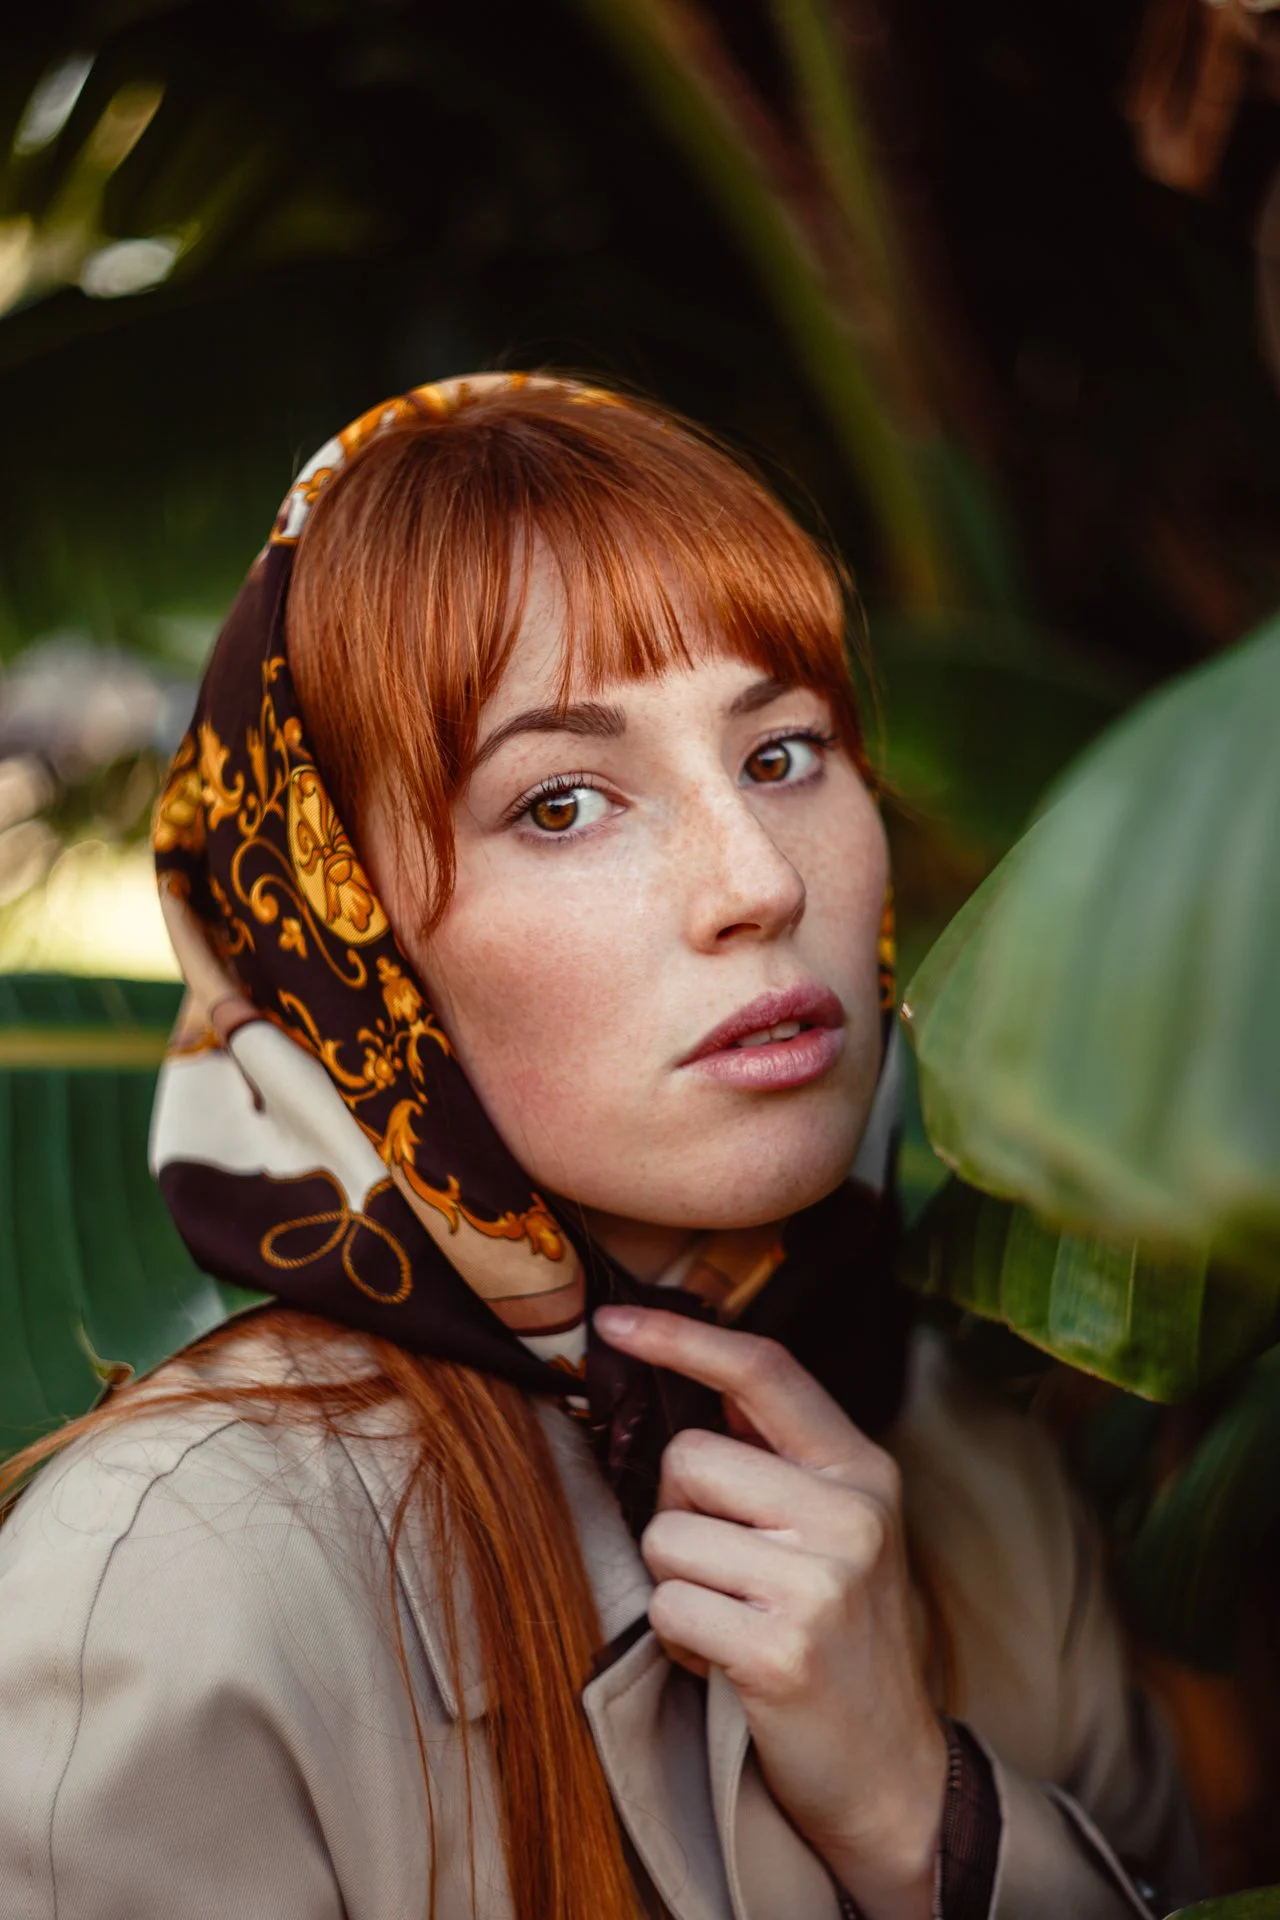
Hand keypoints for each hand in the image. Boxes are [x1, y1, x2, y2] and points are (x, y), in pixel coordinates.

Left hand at [594, 1306, 946, 1919]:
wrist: (889, 1771)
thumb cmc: (840, 1636)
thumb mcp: (836, 1528)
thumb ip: (775, 1458)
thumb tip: (684, 1383)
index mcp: (860, 1467)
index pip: (764, 1369)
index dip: (682, 1335)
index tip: (612, 1318)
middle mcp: (850, 1511)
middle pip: (688, 1457)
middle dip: (679, 1514)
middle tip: (727, 1570)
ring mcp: (821, 1580)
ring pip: (666, 1535)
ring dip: (677, 1585)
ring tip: (735, 1620)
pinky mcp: (782, 1649)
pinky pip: (668, 1607)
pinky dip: (679, 1641)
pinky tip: (728, 1661)